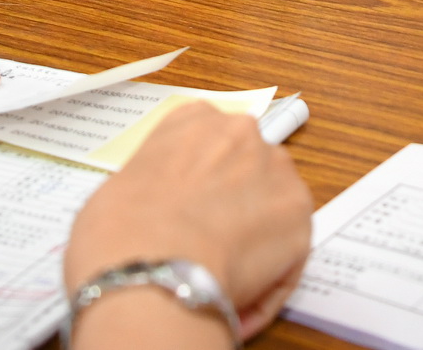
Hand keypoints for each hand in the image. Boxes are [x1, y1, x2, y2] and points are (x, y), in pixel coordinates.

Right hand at [67, 103, 312, 341]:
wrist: (151, 265)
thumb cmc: (122, 230)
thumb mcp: (123, 187)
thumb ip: (159, 184)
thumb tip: (165, 213)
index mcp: (194, 119)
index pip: (210, 142)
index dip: (201, 182)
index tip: (191, 208)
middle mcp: (241, 133)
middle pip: (246, 170)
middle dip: (233, 205)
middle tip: (207, 243)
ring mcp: (277, 172)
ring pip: (271, 210)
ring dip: (254, 240)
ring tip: (222, 278)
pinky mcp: (301, 218)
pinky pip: (286, 258)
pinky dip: (266, 284)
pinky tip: (236, 303)